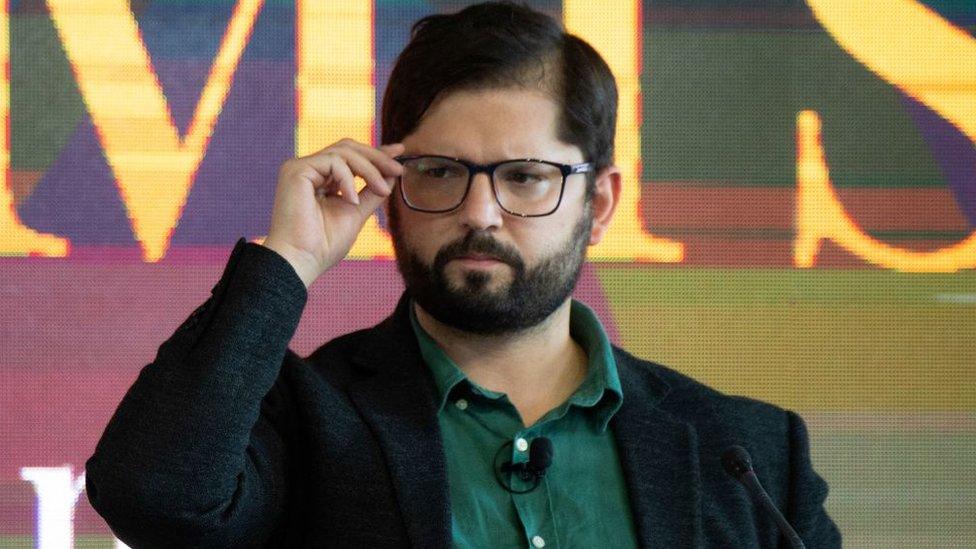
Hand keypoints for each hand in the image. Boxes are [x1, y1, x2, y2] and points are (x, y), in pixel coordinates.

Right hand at [262, 139, 404, 287]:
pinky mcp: (296, 170)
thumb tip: (391, 175)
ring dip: (369, 169)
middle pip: (347, 148)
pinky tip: (352, 200)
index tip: (399, 151)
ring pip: (343, 152)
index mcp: (320, 179)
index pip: (350, 157)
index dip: (375, 153)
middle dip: (376, 156)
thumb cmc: (323, 244)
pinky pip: (333, 161)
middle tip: (398, 169)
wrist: (302, 261)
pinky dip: (349, 179)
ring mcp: (301, 168)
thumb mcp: (356, 212)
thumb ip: (371, 193)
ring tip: (381, 190)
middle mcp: (309, 170)